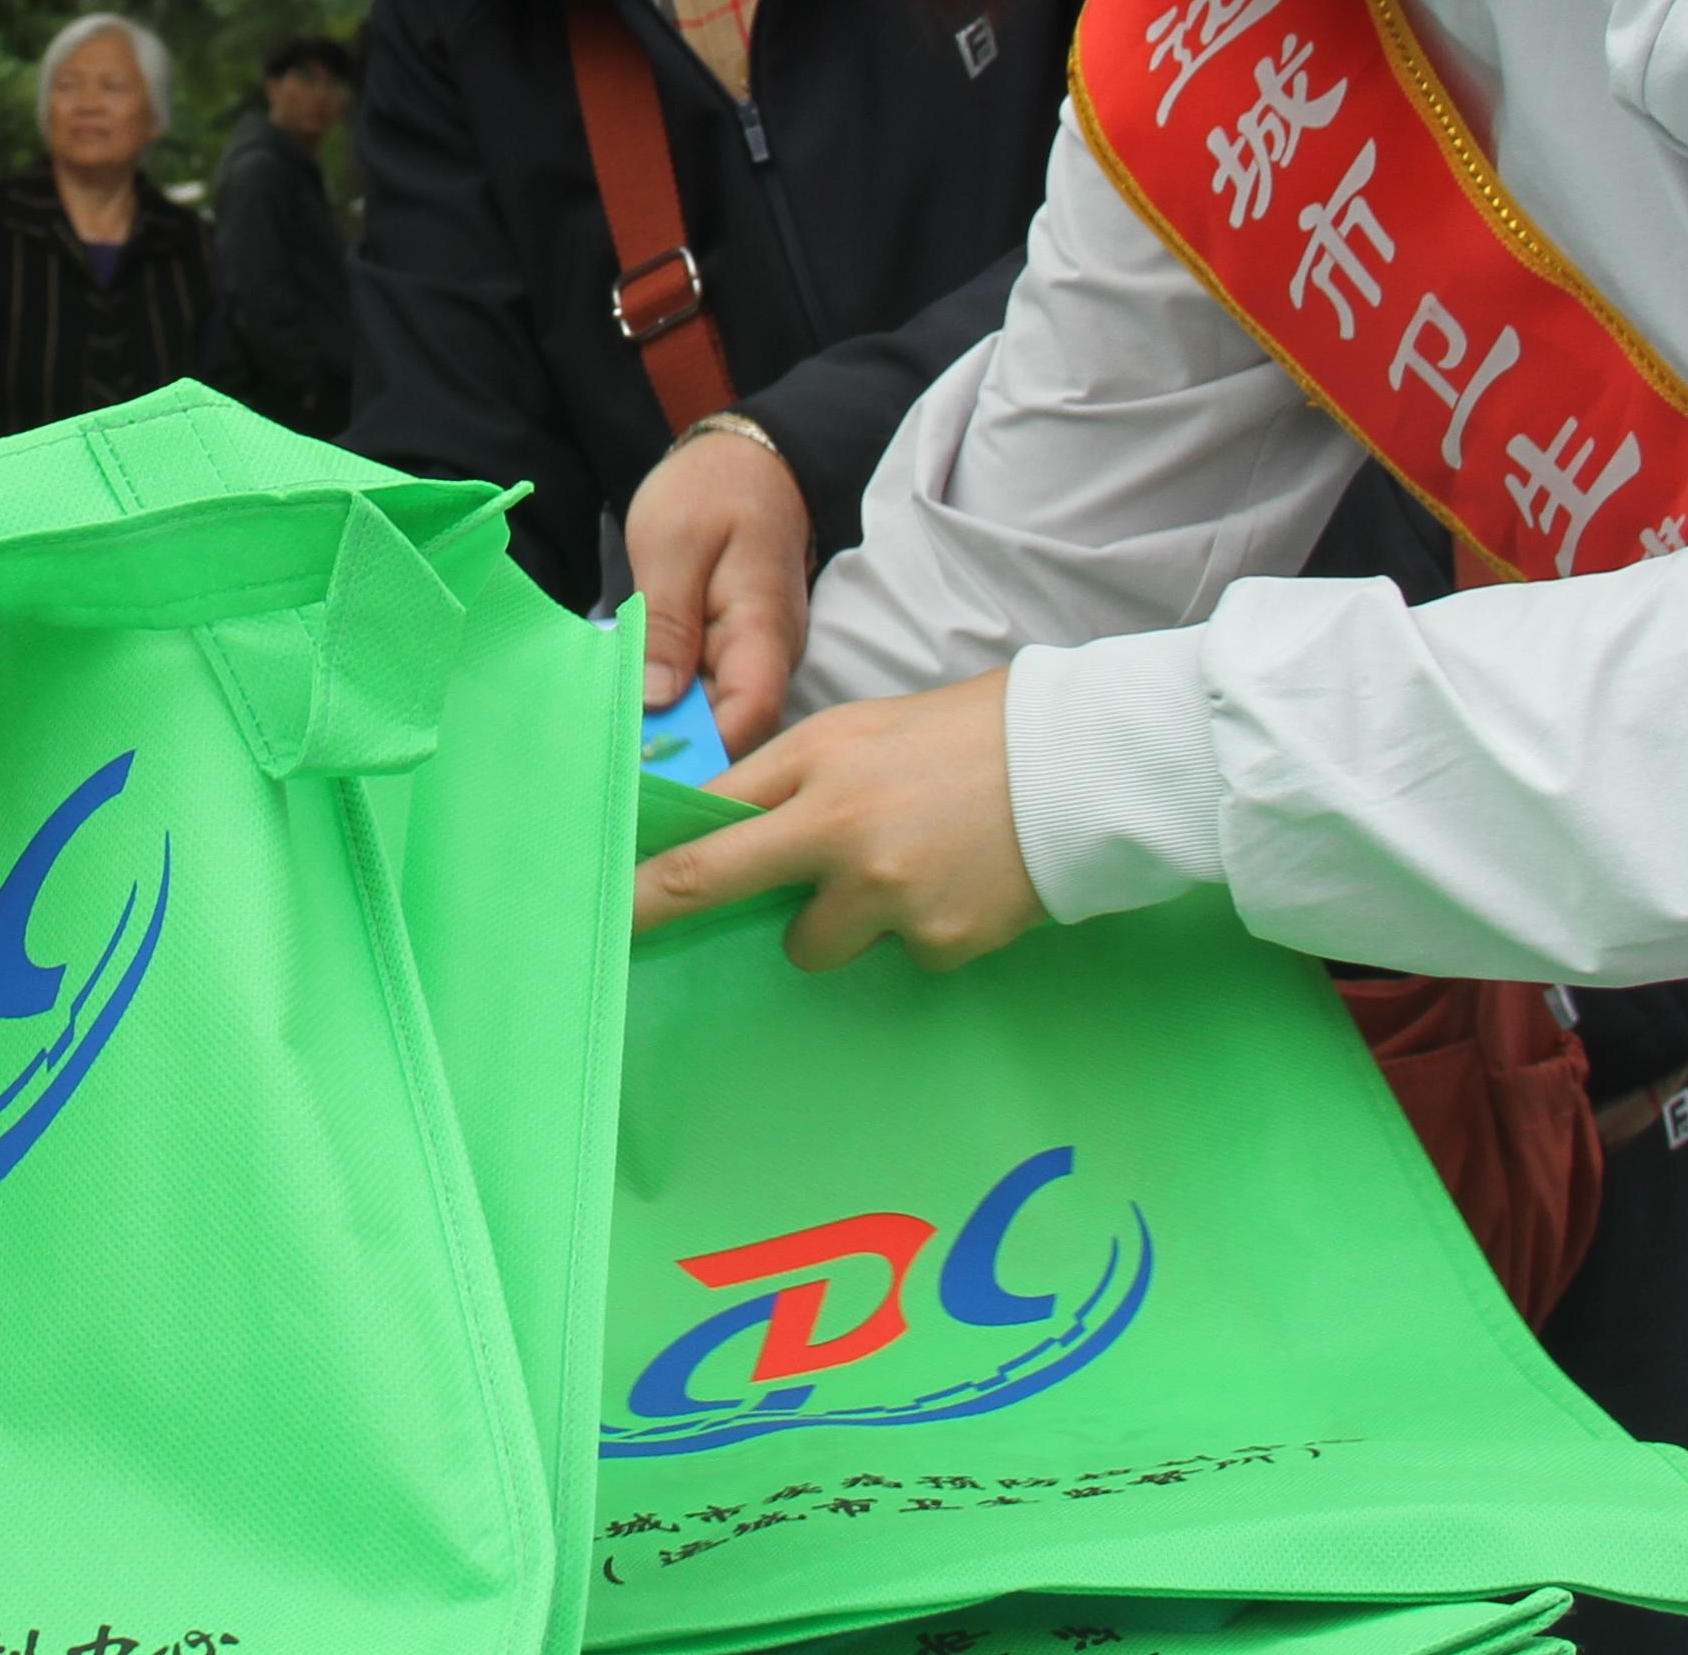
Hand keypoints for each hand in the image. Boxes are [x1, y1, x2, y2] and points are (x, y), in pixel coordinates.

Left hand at [627, 424, 814, 754]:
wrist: (744, 460)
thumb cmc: (708, 491)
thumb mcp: (672, 546)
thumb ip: (666, 624)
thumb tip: (657, 702)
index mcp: (763, 632)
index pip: (748, 720)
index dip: (704, 760)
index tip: (645, 784)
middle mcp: (769, 658)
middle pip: (732, 733)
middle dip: (676, 760)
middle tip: (607, 784)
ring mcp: (752, 659)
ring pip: (715, 720)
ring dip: (666, 738)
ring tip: (605, 761)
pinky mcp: (729, 655)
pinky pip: (703, 697)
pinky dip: (667, 710)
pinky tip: (623, 720)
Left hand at [628, 669, 1039, 971]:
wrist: (1081, 768)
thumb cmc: (967, 737)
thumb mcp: (863, 733)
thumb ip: (793, 779)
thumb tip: (728, 828)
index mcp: (819, 763)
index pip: (709, 819)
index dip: (650, 862)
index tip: (605, 891)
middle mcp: (841, 832)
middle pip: (719, 884)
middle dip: (660, 909)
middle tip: (620, 932)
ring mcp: (889, 895)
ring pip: (814, 942)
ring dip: (839, 921)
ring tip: (904, 868)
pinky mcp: (936, 942)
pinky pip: (897, 954)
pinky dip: (917, 930)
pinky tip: (958, 884)